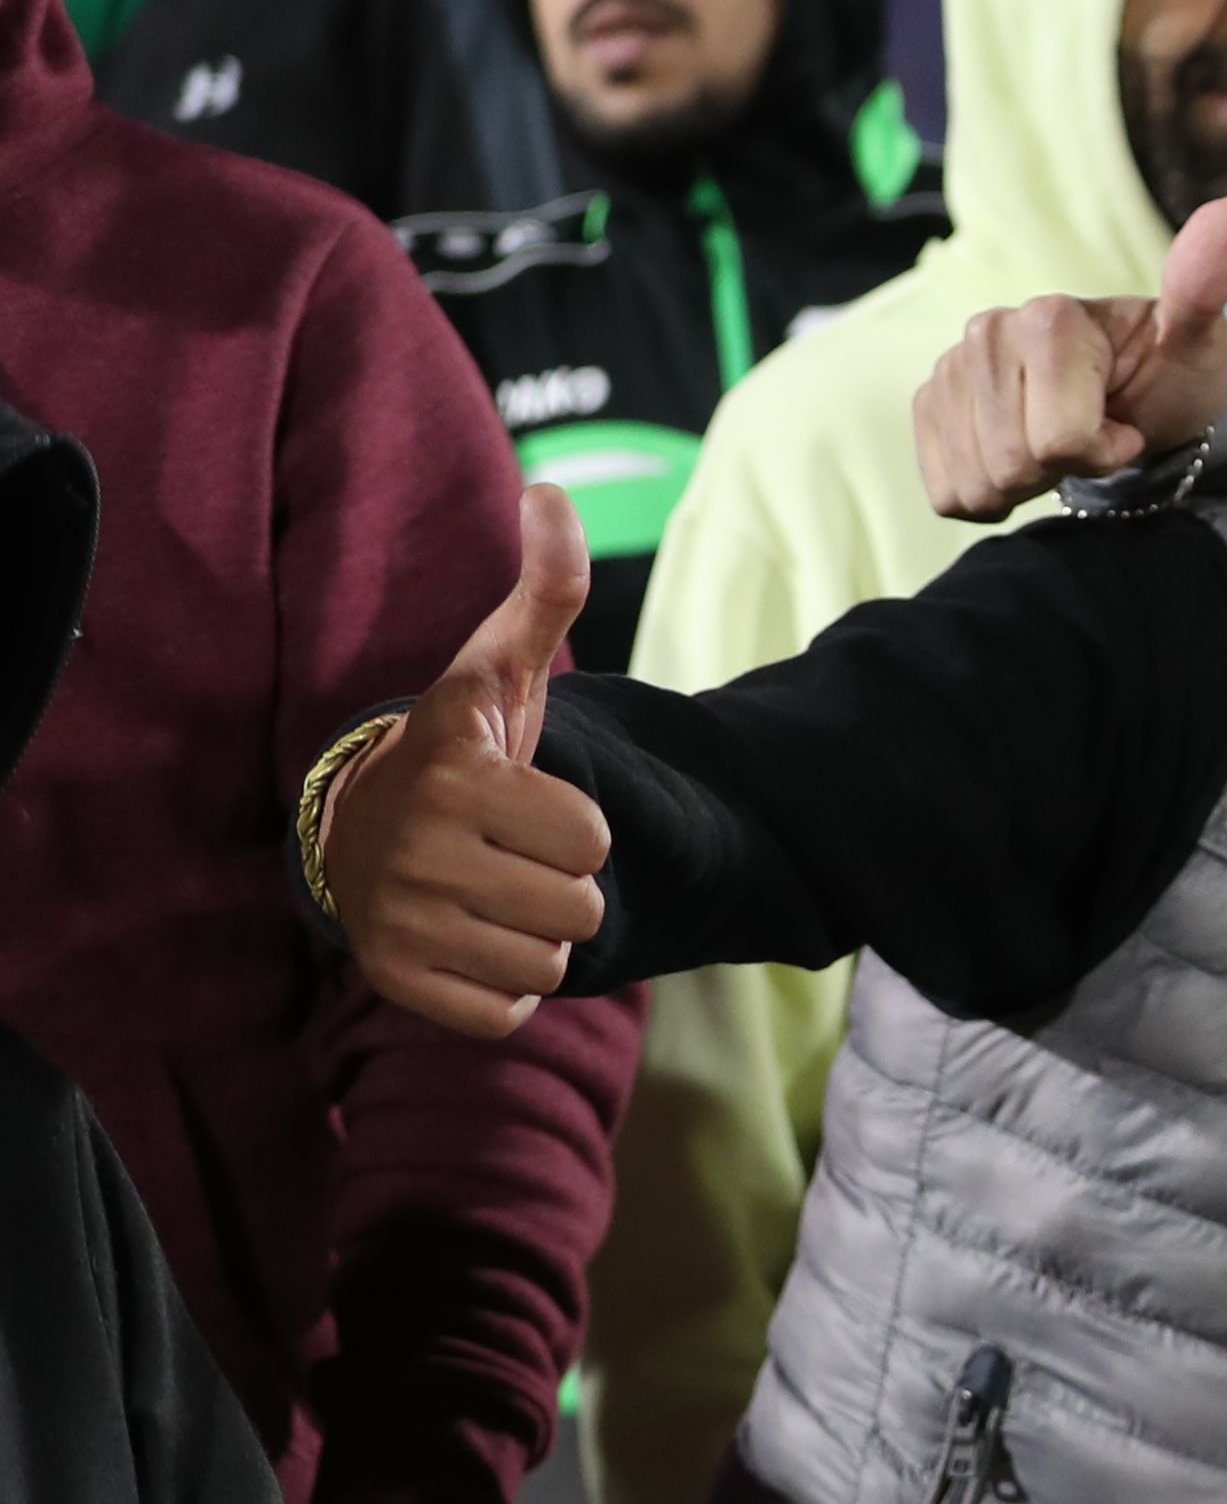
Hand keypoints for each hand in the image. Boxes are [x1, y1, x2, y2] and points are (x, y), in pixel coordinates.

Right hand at [321, 485, 605, 1037]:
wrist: (359, 827)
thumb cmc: (461, 751)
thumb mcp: (500, 671)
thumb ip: (544, 591)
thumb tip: (549, 491)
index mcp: (453, 773)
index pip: (590, 839)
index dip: (579, 827)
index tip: (527, 804)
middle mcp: (413, 847)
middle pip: (578, 909)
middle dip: (563, 887)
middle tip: (511, 856)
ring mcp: (396, 919)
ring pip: (548, 965)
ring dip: (537, 938)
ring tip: (490, 893)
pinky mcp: (394, 982)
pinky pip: (508, 1013)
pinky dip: (503, 988)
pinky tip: (467, 938)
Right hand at [916, 197, 1226, 518]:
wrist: (1136, 397)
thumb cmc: (1167, 374)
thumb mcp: (1197, 342)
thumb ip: (1203, 286)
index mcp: (1048, 318)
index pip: (1061, 441)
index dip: (1105, 452)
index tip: (1125, 425)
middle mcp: (985, 332)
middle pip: (1013, 464)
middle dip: (1064, 469)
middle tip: (1093, 435)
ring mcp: (950, 367)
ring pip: (978, 482)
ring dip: (1029, 484)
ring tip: (1059, 443)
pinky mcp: (929, 404)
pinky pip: (947, 490)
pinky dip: (989, 494)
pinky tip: (1023, 457)